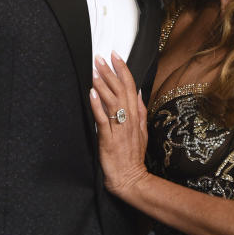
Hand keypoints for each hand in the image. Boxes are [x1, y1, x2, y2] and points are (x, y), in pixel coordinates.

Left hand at [89, 51, 148, 200]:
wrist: (130, 179)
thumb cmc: (133, 156)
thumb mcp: (142, 131)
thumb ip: (141, 110)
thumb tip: (139, 91)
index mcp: (136, 115)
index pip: (131, 86)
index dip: (123, 69)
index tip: (115, 55)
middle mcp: (129, 119)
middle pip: (121, 90)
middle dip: (110, 72)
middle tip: (100, 57)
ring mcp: (119, 129)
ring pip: (112, 102)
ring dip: (103, 85)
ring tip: (95, 70)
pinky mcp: (108, 139)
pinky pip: (103, 120)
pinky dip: (97, 106)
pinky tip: (91, 94)